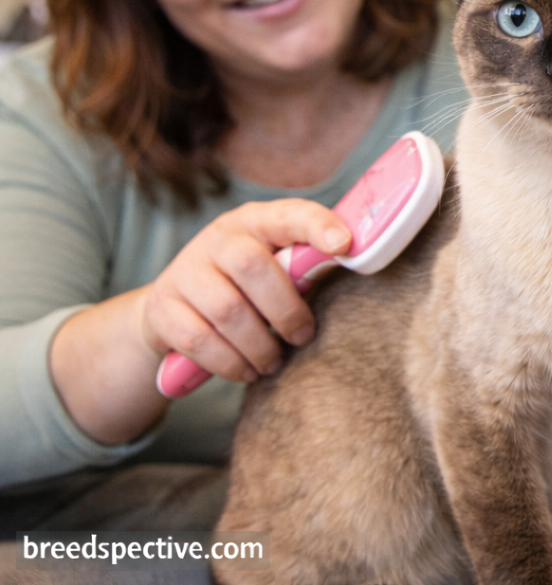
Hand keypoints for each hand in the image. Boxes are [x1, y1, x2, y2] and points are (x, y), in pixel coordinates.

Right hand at [141, 200, 350, 383]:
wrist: (173, 308)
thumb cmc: (245, 287)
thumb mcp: (273, 266)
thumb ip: (303, 267)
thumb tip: (355, 266)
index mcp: (255, 221)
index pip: (288, 214)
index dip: (317, 226)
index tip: (345, 245)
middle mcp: (217, 238)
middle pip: (253, 266)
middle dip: (286, 310)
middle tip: (303, 336)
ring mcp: (184, 271)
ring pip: (228, 310)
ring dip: (260, 345)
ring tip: (275, 361)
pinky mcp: (162, 309)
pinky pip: (200, 341)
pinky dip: (231, 364)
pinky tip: (248, 371)